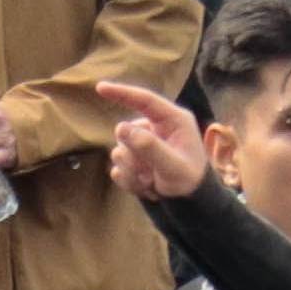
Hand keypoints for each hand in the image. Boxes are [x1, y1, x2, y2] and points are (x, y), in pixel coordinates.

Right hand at [95, 82, 213, 198]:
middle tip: (152, 174)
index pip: (145, 100)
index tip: (100, 87)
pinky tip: (147, 186)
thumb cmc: (190, 179)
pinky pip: (118, 168)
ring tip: (153, 181)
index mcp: (173, 120)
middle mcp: (156, 127)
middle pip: (125, 133)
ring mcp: (143, 142)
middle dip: (134, 157)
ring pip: (119, 153)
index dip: (122, 93)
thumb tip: (121, 127)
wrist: (189, 201)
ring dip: (133, 172)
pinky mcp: (134, 158)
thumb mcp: (173, 166)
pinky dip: (130, 181)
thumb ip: (149, 147)